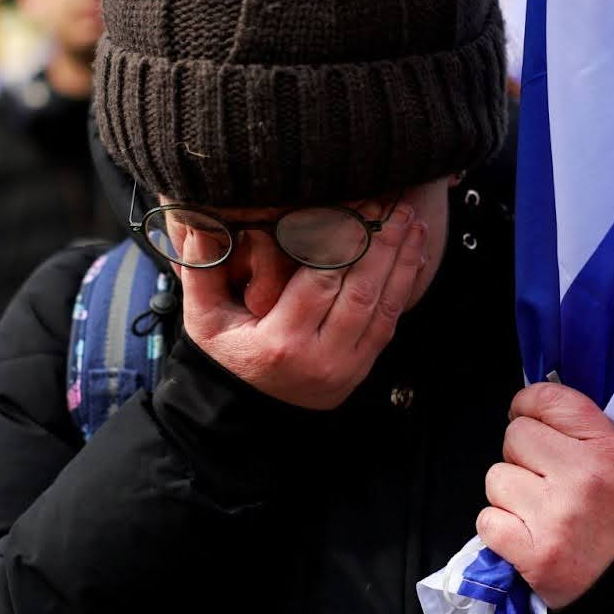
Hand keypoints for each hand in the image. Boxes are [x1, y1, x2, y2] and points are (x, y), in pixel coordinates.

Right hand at [175, 205, 426, 409]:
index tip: (357, 203)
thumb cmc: (224, 354)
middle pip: (361, 290)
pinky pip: (390, 323)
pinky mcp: (361, 370)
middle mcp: (319, 358)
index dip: (343, 239)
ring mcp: (345, 368)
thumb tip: (201, 218)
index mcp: (280, 342)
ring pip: (384, 306)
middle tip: (394, 201)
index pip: (320, 281)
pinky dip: (404, 285)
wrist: (243, 412)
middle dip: (382, 242)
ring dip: (402, 259)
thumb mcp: (202, 317)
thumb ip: (201, 268)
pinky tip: (413, 253)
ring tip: (411, 218)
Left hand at [477, 383, 613, 609]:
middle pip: (515, 436)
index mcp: (607, 449)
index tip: (528, 418)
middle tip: (543, 481)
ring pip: (496, 477)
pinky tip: (525, 535)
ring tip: (537, 512)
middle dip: (522, 457)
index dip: (528, 405)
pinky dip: (499, 528)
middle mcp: (582, 478)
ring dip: (509, 494)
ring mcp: (555, 516)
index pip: (548, 398)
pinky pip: (487, 519)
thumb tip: (525, 406)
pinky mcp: (533, 553)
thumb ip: (576, 429)